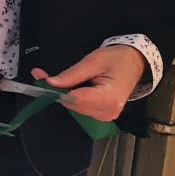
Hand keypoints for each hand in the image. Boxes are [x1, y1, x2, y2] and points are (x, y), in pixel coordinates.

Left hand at [32, 46, 147, 121]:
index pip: (76, 99)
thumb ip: (71, 75)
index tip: (39, 77)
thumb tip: (50, 82)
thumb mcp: (93, 61)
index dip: (56, 89)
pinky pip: (81, 108)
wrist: (135, 63)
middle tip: (41, 74)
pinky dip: (72, 98)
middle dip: (57, 90)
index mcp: (109, 98)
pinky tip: (72, 87)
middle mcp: (108, 112)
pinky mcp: (103, 115)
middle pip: (73, 104)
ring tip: (58, 79)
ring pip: (74, 107)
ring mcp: (106, 116)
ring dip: (64, 94)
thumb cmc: (117, 59)